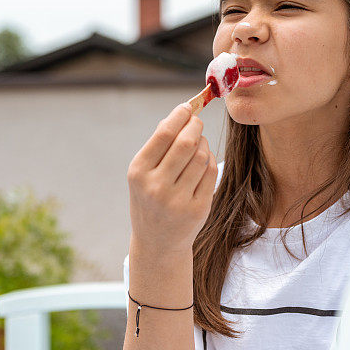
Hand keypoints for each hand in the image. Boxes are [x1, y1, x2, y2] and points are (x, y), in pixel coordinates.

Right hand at [127, 103, 217, 254]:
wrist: (158, 243)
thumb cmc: (150, 198)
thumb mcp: (143, 174)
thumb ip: (158, 145)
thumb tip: (181, 112)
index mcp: (138, 172)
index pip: (164, 133)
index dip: (180, 115)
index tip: (187, 107)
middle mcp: (156, 186)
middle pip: (186, 142)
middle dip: (195, 126)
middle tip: (197, 122)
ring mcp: (177, 200)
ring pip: (201, 156)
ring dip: (203, 143)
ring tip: (198, 143)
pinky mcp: (198, 209)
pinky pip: (210, 173)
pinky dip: (209, 160)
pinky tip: (203, 160)